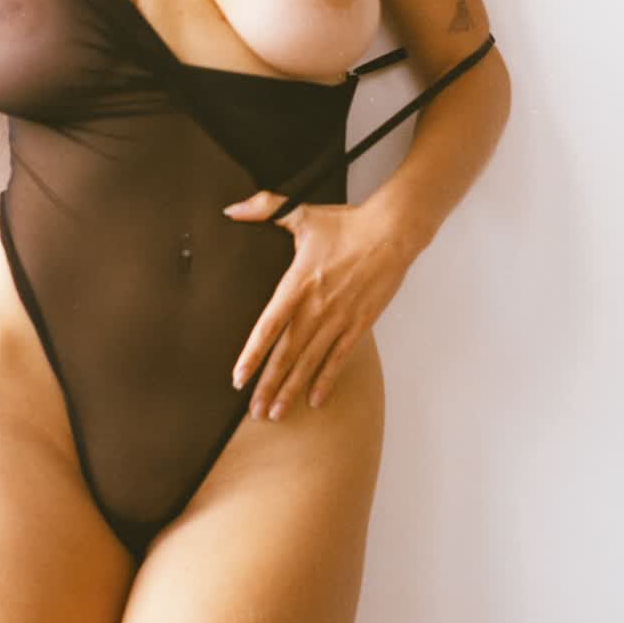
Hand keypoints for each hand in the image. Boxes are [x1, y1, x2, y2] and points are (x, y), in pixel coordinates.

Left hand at [219, 193, 411, 418]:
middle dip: (268, 385)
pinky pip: (339, 358)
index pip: (268, 326)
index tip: (238, 377)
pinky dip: (326, 380)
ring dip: (292, 390)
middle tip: (254, 411)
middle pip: (287, 354)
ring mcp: (339, 319)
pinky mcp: (359, 324)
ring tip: (276, 414)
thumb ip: (264, 209)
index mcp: (297, 284)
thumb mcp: (301, 213)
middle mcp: (316, 307)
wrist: (391, 231)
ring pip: (310, 362)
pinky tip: (314, 400)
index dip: (252, 354)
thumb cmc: (346, 223)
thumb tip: (232, 208)